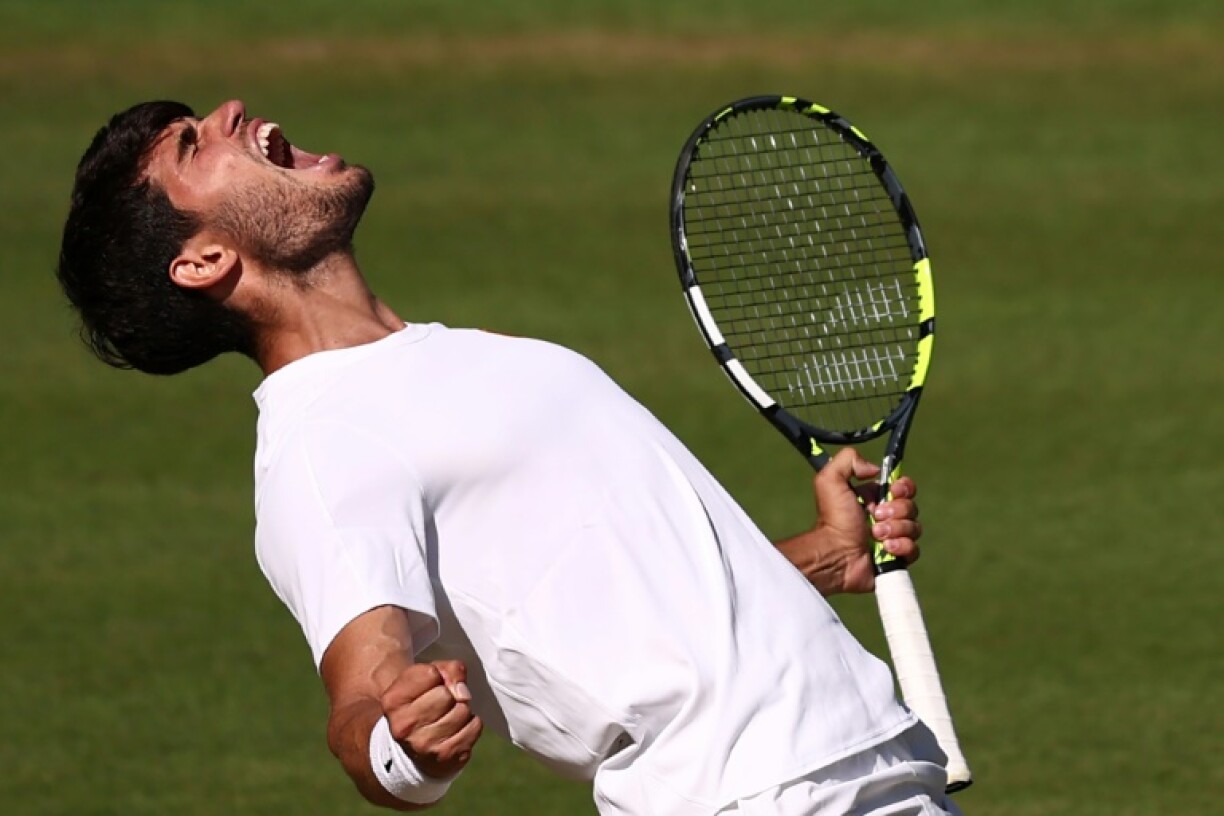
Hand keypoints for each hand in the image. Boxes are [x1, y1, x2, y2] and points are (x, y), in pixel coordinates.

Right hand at [380, 660, 482, 779]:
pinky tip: (457, 728)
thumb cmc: (421, 703)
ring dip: (461, 709)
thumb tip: (462, 691)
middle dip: (449, 694)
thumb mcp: (424, 678)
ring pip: (462, 710)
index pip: (430, 674)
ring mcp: (424, 745)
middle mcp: (404, 726)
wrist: (414, 747)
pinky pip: (475, 727)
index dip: (436, 675)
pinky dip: (471, 724)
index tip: (429, 686)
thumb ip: (447, 670)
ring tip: (448, 716)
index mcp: (393, 701)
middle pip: (446, 695)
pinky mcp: (446, 756)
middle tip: (441, 703)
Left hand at [776, 449, 922, 595]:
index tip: (893, 490)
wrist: (835, 554)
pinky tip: (885, 549)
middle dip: (897, 510)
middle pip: (911, 506)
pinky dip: (901, 547)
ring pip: (914, 527)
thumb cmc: (833, 519)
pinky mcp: (897, 558)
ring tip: (875, 535)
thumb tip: (875, 469)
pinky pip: (913, 549)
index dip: (903, 487)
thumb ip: (848, 460)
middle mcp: (886, 517)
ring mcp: (893, 538)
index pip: (904, 487)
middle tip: (876, 516)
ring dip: (896, 529)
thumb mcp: (830, 480)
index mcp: (874, 498)